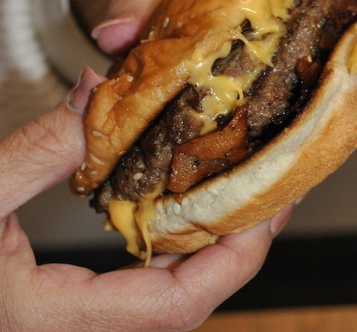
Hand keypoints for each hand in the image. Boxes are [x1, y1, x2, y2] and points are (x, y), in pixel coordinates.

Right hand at [0, 68, 292, 330]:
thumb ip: (39, 149)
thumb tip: (100, 90)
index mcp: (45, 319)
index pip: (174, 306)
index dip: (235, 258)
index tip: (269, 207)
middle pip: (187, 302)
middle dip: (241, 245)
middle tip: (275, 186)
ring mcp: (74, 325)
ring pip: (170, 296)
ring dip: (214, 243)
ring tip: (245, 186)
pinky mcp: (73, 311)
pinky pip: (144, 285)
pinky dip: (176, 244)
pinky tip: (188, 203)